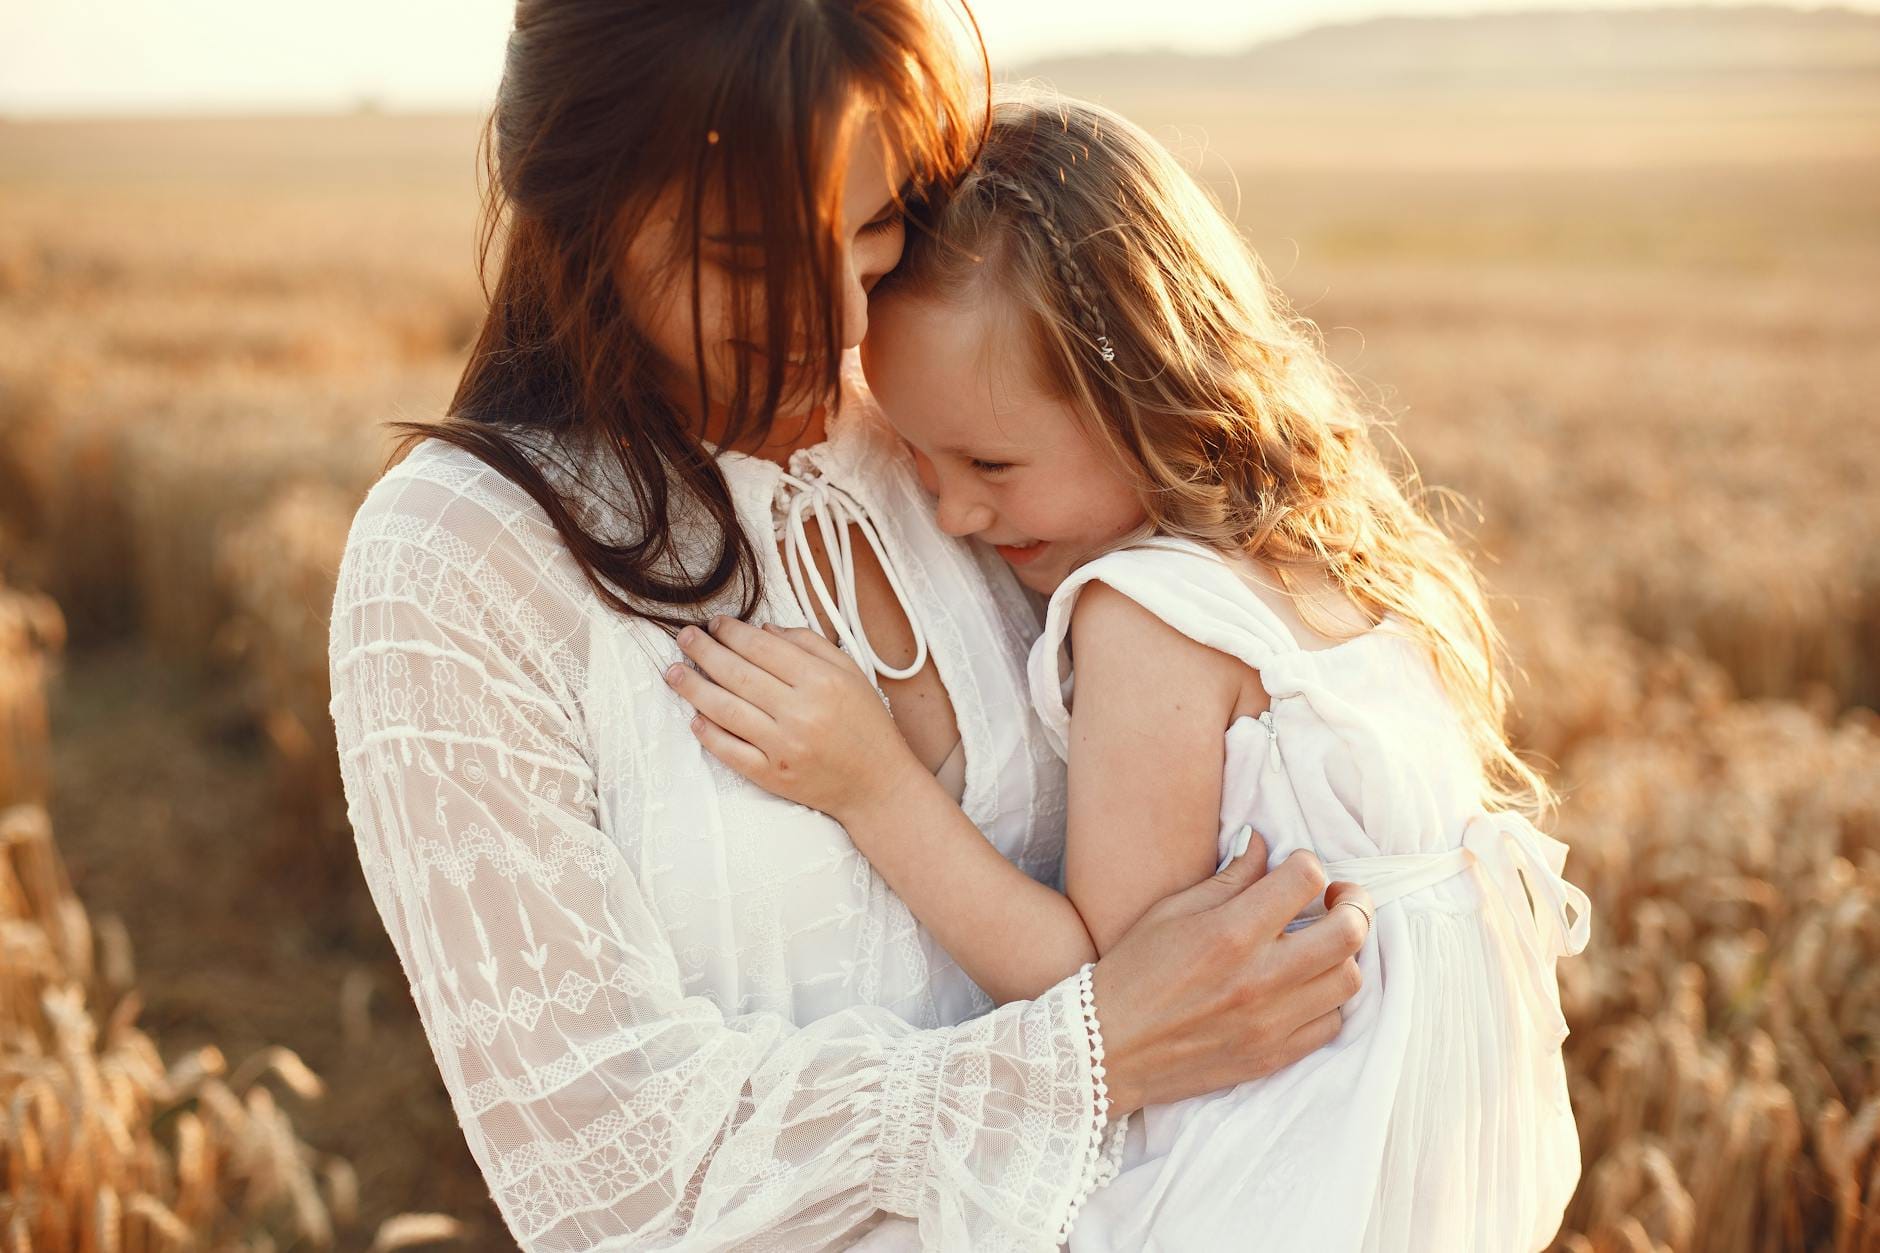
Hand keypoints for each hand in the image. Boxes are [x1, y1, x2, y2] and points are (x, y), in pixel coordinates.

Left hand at [664, 616, 924, 818]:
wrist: (878, 784)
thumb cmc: (866, 725)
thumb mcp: (850, 673)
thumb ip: (809, 644)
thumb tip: (762, 630)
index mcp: (821, 681)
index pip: (762, 648)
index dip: (732, 632)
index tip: (715, 624)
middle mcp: (800, 712)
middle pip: (737, 674)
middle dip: (704, 651)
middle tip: (684, 638)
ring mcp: (783, 746)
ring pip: (725, 710)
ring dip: (693, 688)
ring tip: (674, 672)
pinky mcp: (772, 775)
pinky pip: (730, 750)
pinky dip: (708, 733)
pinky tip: (694, 717)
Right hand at [1090, 833, 1372, 1116]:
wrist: (1107, 1050)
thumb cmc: (1133, 971)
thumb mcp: (1171, 911)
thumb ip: (1227, 878)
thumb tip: (1262, 844)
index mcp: (1230, 932)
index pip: (1306, 879)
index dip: (1308, 864)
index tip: (1297, 870)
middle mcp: (1259, 977)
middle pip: (1349, 931)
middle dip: (1354, 903)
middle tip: (1338, 898)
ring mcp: (1270, 1022)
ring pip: (1350, 979)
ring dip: (1344, 954)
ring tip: (1321, 944)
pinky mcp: (1273, 1056)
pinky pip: (1332, 1024)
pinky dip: (1328, 999)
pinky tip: (1306, 986)